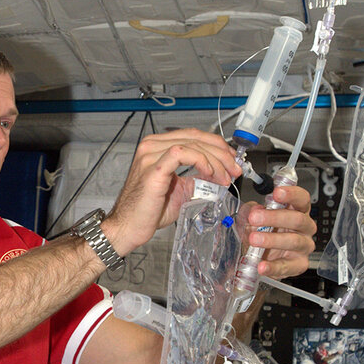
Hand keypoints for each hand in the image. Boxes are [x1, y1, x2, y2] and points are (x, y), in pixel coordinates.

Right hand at [102, 129, 239, 256]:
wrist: (129, 227)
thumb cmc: (148, 212)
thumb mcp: (180, 191)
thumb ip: (195, 179)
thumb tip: (216, 175)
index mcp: (157, 147)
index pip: (194, 136)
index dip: (217, 146)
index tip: (231, 160)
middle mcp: (152, 146)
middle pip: (196, 137)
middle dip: (221, 153)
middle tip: (234, 169)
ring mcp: (151, 154)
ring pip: (193, 144)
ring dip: (215, 160)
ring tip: (225, 177)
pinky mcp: (153, 167)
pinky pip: (182, 153)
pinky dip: (201, 161)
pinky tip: (209, 173)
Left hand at [236, 183, 316, 280]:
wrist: (260, 256)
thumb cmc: (263, 232)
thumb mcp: (252, 217)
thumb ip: (251, 211)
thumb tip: (253, 210)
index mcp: (298, 210)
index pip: (302, 199)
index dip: (291, 194)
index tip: (276, 193)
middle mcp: (305, 227)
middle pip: (297, 219)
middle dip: (274, 217)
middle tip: (254, 218)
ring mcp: (304, 246)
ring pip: (294, 241)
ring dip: (272, 239)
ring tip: (254, 239)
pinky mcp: (299, 264)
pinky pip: (287, 266)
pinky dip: (273, 267)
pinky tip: (261, 265)